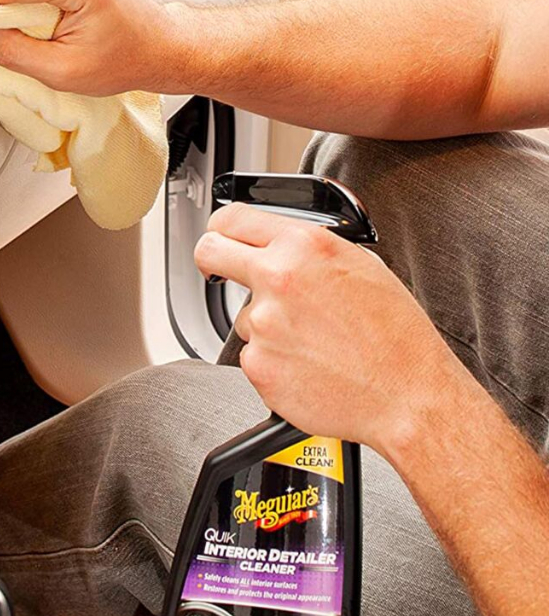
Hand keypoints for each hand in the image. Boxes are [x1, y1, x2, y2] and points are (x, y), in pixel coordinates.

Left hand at [195, 204, 471, 454]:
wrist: (406, 395)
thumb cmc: (396, 336)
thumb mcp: (362, 266)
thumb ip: (310, 251)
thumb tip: (281, 247)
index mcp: (304, 246)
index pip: (232, 219)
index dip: (221, 229)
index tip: (220, 239)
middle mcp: (277, 278)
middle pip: (209, 253)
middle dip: (212, 261)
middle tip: (222, 272)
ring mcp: (263, 323)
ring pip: (243, 316)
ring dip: (266, 326)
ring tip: (313, 340)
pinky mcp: (256, 364)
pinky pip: (253, 354)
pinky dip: (274, 360)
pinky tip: (308, 363)